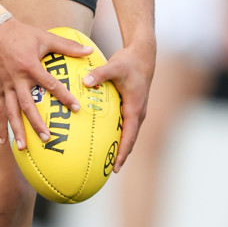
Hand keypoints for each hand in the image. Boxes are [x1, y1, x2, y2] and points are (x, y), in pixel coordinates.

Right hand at [0, 18, 92, 150]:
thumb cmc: (22, 34)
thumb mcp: (45, 37)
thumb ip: (67, 46)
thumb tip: (89, 51)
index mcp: (30, 66)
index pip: (50, 84)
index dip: (63, 96)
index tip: (76, 108)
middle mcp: (17, 78)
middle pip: (27, 105)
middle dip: (36, 123)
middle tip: (47, 138)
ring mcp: (5, 85)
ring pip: (11, 111)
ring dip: (17, 130)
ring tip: (23, 148)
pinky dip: (0, 125)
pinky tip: (2, 141)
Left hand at [83, 38, 155, 171]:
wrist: (142, 55)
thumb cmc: (129, 61)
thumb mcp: (114, 66)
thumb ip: (99, 74)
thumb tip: (85, 81)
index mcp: (135, 108)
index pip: (129, 136)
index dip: (122, 152)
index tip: (115, 168)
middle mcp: (137, 112)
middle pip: (129, 139)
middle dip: (120, 155)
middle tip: (106, 171)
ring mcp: (135, 110)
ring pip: (127, 133)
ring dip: (119, 145)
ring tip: (105, 159)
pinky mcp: (131, 105)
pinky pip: (124, 124)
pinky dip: (117, 133)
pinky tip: (103, 134)